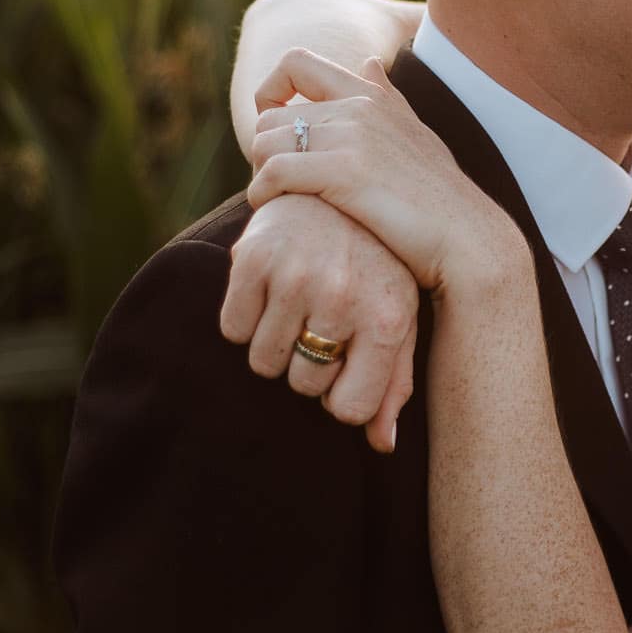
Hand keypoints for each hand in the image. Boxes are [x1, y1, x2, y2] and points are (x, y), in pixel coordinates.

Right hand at [219, 194, 419, 453]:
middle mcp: (344, 296)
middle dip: (309, 364)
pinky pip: (232, 328)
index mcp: (388, 317)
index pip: (348, 409)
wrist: (337, 186)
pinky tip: (271, 285)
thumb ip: (394, 384)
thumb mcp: (399, 318)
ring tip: (298, 300)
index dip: (341, 394)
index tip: (346, 365)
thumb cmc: (376, 265)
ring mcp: (296, 274)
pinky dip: (245, 316)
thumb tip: (383, 446)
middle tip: (321, 321)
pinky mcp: (253, 257)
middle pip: (303, 386)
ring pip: (263, 361)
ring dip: (275, 341)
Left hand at [248, 50, 526, 293]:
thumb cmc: (439, 198)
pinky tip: (273, 211)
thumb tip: (368, 61)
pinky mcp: (344, 172)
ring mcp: (353, 137)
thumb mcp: (414, 134)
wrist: (468, 239)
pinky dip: (262, 194)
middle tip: (277, 185)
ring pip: (264, 141)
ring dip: (259, 175)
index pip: (296, 62)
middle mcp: (359, 107)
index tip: (277, 130)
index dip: (270, 91)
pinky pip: (272, 172)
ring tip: (276, 201)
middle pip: (271, 115)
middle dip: (263, 151)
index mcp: (371, 96)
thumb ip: (386, 97)